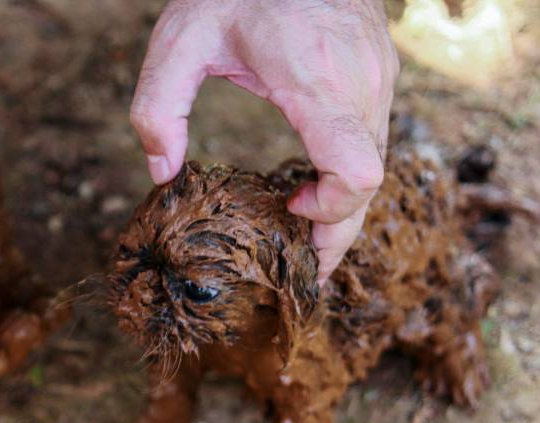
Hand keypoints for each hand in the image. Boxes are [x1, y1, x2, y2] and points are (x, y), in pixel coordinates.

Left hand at [131, 0, 398, 282]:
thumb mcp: (179, 38)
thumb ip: (158, 107)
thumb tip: (162, 173)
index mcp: (315, 81)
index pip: (355, 173)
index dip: (332, 215)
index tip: (291, 213)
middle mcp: (361, 82)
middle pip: (371, 183)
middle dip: (340, 230)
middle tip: (307, 266)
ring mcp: (379, 74)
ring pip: (377, 161)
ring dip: (346, 199)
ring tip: (304, 218)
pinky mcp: (381, 67)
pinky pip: (376, 135)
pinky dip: (352, 167)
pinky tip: (317, 173)